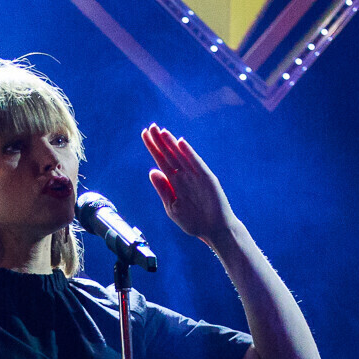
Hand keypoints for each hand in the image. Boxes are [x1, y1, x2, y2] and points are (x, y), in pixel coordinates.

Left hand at [144, 125, 231, 243]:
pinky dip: (189, 153)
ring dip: (172, 144)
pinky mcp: (207, 179)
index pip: (161, 160)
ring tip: (162, 131)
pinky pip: (196, 164)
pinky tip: (180, 143)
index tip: (144, 134)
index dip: (153, 147)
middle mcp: (184, 176)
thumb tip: (152, 172)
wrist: (214, 231)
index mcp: (174, 182)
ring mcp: (196, 176)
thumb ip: (163, 190)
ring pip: (181, 156)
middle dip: (160, 141)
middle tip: (151, 127)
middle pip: (169, 155)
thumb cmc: (193, 221)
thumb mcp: (172, 207)